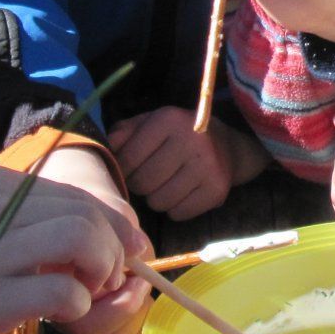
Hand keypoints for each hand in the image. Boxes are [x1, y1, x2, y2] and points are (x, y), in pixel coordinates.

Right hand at [0, 169, 149, 333]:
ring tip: (93, 289)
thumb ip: (18, 219)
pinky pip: (62, 291)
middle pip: (89, 212)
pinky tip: (65, 311)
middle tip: (116, 275)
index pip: (78, 193)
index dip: (116, 221)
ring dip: (104, 267)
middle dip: (118, 245)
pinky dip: (78, 302)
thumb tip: (86, 236)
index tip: (129, 245)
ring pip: (82, 239)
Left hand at [108, 106, 262, 220]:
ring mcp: (206, 167)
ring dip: (156, 198)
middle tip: (148, 178)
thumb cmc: (178, 135)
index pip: (128, 158)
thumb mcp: (151, 123)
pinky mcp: (216, 190)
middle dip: (140, 185)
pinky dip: (175, 208)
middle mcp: (191, 140)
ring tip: (165, 185)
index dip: (123, 168)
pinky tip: (182, 193)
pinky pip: (178, 214)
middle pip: (143, 183)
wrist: (228, 146)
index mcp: (169, 120)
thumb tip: (107, 150)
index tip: (130, 168)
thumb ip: (124, 133)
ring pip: (159, 202)